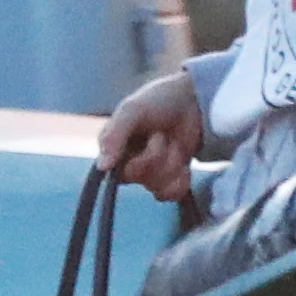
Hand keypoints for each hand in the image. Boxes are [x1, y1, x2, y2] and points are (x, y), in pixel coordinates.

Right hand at [96, 71, 202, 201]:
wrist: (193, 100)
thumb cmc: (158, 101)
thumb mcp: (132, 110)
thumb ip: (113, 136)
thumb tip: (102, 167)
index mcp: (114, 149)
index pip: (115, 173)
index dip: (137, 160)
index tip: (152, 137)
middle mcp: (130, 164)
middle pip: (139, 178)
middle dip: (156, 155)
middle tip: (161, 135)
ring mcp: (152, 174)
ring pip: (157, 188)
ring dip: (171, 164)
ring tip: (174, 143)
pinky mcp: (172, 180)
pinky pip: (172, 195)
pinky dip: (181, 180)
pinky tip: (185, 164)